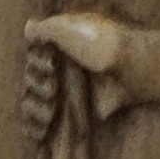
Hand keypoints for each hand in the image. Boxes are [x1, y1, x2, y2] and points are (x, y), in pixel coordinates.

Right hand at [24, 9, 128, 133]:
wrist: (132, 70)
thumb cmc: (101, 43)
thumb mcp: (68, 26)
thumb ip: (43, 28)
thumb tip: (27, 27)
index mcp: (61, 46)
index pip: (31, 58)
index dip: (36, 64)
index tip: (51, 65)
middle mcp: (63, 68)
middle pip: (30, 81)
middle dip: (36, 86)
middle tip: (54, 89)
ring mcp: (67, 93)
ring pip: (33, 103)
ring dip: (35, 110)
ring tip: (51, 114)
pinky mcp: (74, 114)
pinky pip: (44, 124)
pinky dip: (35, 129)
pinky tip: (41, 132)